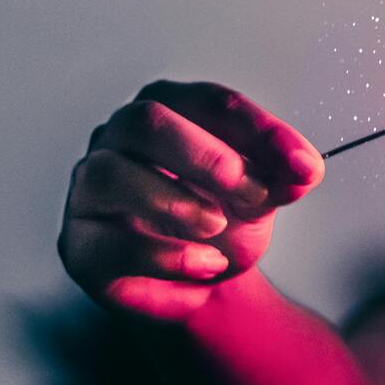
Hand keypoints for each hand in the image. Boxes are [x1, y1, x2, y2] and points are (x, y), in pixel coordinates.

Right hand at [59, 80, 321, 322]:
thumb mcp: (264, 194)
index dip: (260, 131)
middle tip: (252, 193)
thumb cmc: (223, 220)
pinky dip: (164, 253)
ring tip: (218, 227)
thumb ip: (284, 176)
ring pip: (111, 173)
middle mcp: (121, 137)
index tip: (304, 166)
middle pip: (147, 121)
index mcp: (172, 108)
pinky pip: (108, 239)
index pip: (210, 102)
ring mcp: (91, 187)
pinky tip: (205, 263)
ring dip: (176, 201)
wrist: (201, 282)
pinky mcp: (80, 242)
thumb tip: (304, 169)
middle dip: (206, 157)